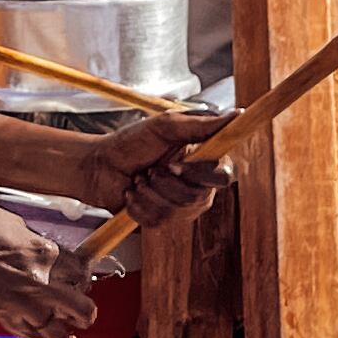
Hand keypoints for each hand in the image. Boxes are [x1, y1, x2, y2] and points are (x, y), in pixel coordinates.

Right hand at [0, 200, 97, 337]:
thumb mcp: (15, 223)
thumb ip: (39, 243)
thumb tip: (52, 255)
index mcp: (44, 253)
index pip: (82, 272)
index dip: (84, 273)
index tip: (81, 272)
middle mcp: (38, 283)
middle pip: (82, 309)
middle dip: (86, 307)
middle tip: (81, 301)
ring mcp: (19, 303)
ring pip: (57, 330)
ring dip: (64, 324)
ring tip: (63, 317)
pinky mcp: (0, 315)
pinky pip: (29, 334)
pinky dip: (38, 332)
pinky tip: (41, 326)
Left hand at [75, 110, 233, 228]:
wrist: (100, 165)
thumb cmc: (131, 142)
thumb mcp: (165, 126)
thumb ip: (202, 125)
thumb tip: (236, 115)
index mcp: (204, 161)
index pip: (223, 176)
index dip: (200, 174)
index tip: (175, 165)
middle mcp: (198, 186)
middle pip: (197, 198)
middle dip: (165, 183)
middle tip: (150, 168)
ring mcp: (181, 206)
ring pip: (176, 212)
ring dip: (149, 193)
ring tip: (139, 179)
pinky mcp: (162, 221)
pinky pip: (159, 222)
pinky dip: (139, 206)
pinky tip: (132, 194)